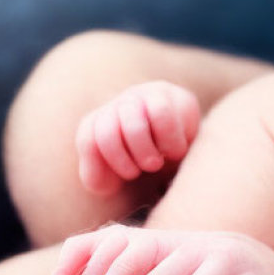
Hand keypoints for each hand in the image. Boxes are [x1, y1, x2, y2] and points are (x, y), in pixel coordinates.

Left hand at [75, 80, 200, 194]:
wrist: (185, 155)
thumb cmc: (143, 167)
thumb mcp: (116, 178)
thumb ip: (96, 178)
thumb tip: (99, 178)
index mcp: (98, 122)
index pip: (88, 139)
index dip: (109, 162)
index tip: (130, 174)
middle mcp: (119, 104)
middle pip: (107, 131)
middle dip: (128, 159)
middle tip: (149, 168)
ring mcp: (145, 96)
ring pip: (134, 121)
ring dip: (147, 150)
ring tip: (161, 160)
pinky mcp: (174, 96)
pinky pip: (162, 116)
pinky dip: (169, 142)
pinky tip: (176, 150)